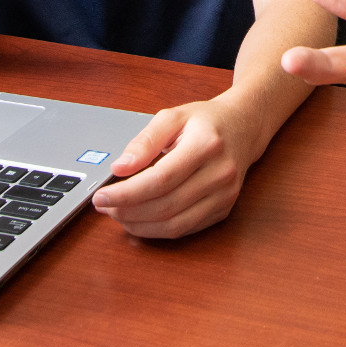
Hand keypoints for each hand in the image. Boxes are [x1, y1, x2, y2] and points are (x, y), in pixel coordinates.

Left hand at [91, 99, 260, 237]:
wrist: (244, 127)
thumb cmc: (206, 121)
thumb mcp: (172, 117)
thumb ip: (145, 141)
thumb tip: (120, 168)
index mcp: (206, 145)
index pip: (160, 179)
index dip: (126, 193)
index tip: (101, 196)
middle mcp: (220, 173)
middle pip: (165, 206)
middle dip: (128, 211)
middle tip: (104, 206)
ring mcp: (225, 195)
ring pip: (175, 224)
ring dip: (140, 225)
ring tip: (118, 214)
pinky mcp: (224, 209)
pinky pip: (185, 229)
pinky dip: (157, 230)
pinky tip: (140, 219)